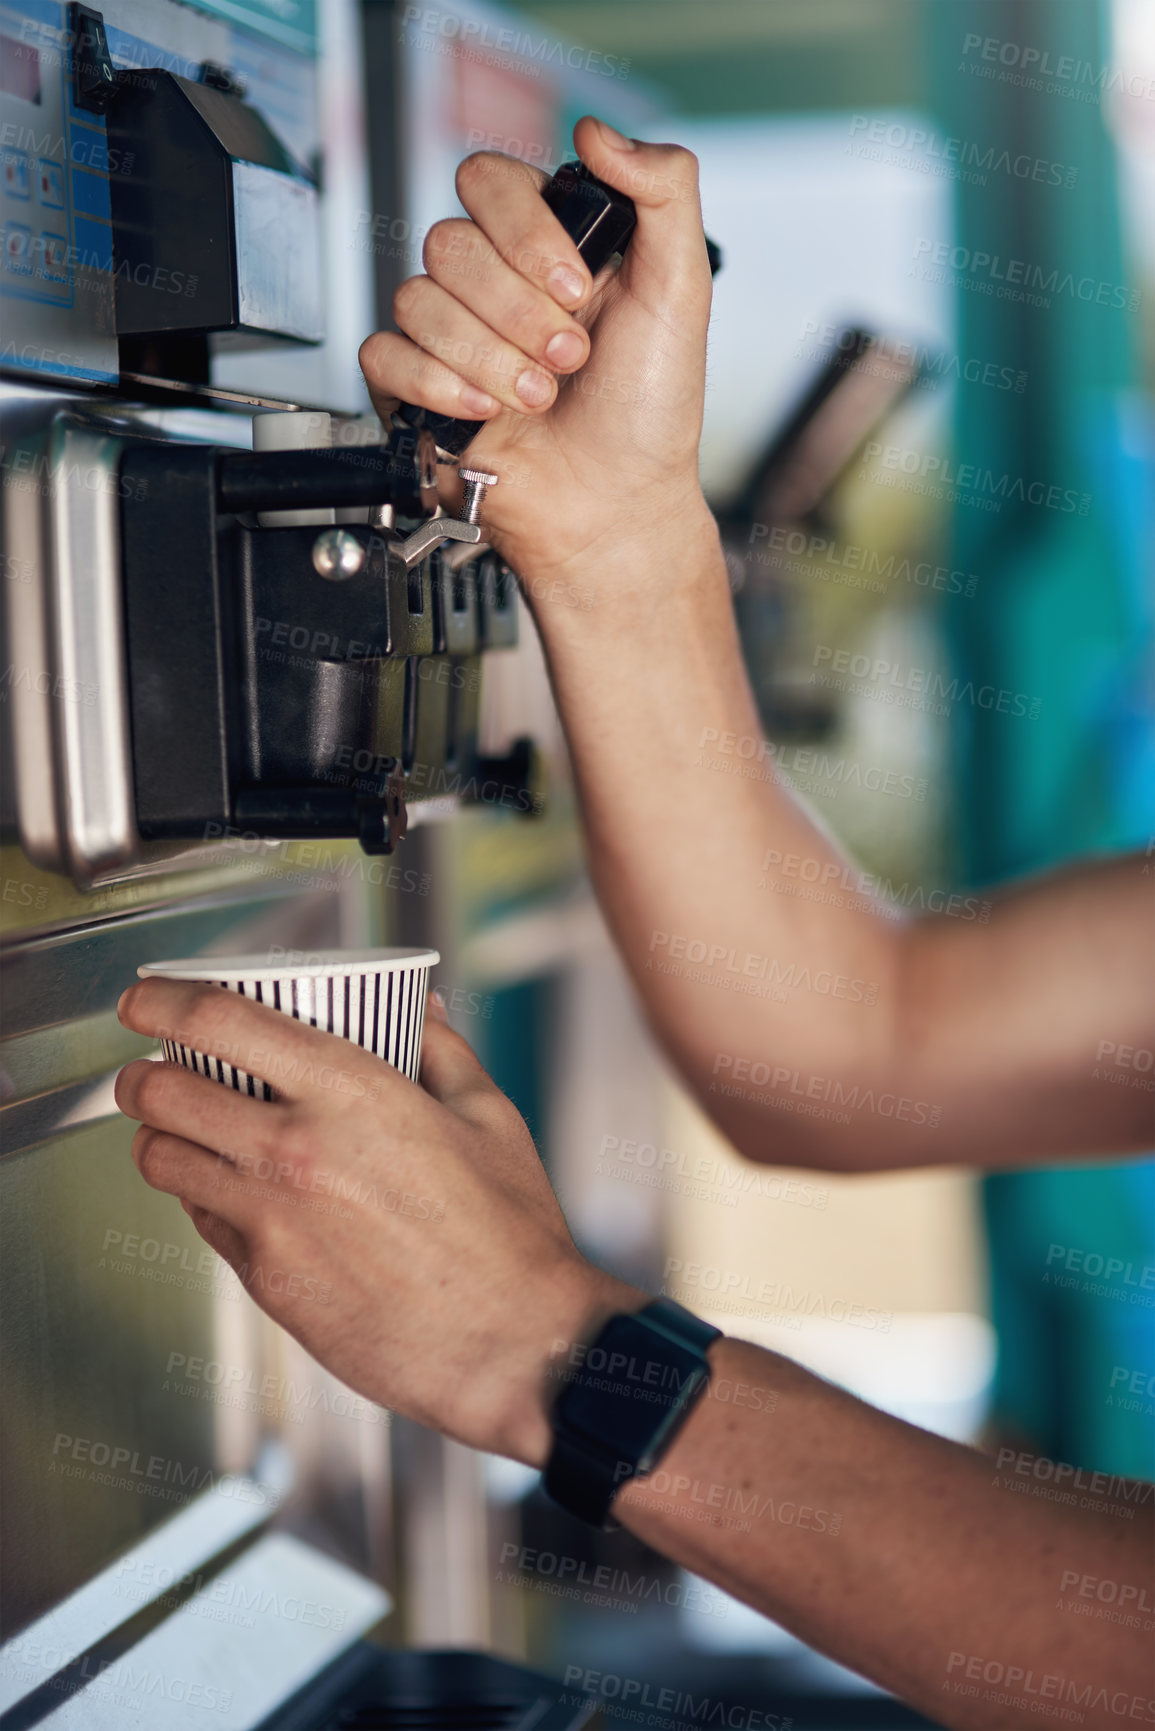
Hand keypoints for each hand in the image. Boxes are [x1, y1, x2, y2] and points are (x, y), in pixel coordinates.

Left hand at [115, 980, 641, 1464]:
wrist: (514, 1345)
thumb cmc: (509, 1234)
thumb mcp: (487, 1115)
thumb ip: (442, 1051)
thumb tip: (418, 1009)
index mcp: (350, 1092)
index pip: (220, 1023)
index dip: (164, 1003)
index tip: (146, 1001)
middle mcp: (296, 1149)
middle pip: (164, 1093)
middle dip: (139, 1076)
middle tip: (146, 1073)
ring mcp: (271, 1220)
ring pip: (163, 1162)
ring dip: (157, 1138)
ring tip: (177, 1133)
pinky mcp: (266, 1280)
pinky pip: (203, 1223)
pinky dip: (201, 1199)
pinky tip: (231, 1192)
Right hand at [358, 115, 715, 600]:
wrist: (614, 508)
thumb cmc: (649, 414)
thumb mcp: (682, 290)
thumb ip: (662, 190)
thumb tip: (597, 130)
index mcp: (544, 246)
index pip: (488, 181)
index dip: (524, 232)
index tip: (576, 287)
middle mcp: (491, 283)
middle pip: (448, 241)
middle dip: (517, 310)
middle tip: (568, 356)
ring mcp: (449, 336)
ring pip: (417, 299)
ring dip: (489, 357)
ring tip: (539, 396)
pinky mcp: (414, 390)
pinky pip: (384, 355)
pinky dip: (438, 385)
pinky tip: (486, 412)